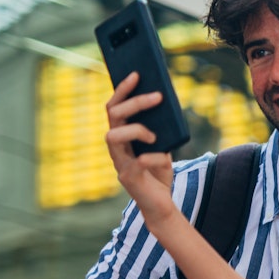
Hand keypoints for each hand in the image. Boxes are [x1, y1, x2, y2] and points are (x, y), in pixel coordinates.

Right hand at [104, 71, 176, 224]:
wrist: (160, 204)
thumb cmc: (158, 173)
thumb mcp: (163, 146)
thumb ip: (161, 130)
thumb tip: (166, 106)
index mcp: (122, 136)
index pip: (115, 107)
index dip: (122, 89)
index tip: (136, 73)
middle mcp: (116, 147)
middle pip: (113, 116)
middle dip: (134, 103)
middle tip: (157, 96)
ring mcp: (119, 162)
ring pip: (112, 136)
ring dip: (135, 130)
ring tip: (154, 136)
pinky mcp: (128, 179)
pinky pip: (135, 163)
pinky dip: (153, 157)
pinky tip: (164, 158)